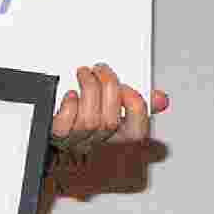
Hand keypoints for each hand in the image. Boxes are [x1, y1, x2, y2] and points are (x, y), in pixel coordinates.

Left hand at [51, 63, 168, 152]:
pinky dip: (68, 105)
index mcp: (116, 138)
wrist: (53, 132)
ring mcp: (75, 142)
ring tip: (84, 73)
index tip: (126, 85)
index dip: (134, 106)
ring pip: (88, 121)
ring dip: (87, 89)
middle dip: (107, 88)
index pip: (136, 132)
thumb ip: (138, 104)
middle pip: (110, 122)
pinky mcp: (54, 136)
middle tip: (101, 70)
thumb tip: (160, 99)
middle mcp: (96, 143)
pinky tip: (70, 96)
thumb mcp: (116, 109)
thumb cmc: (84, 119)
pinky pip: (64, 126)